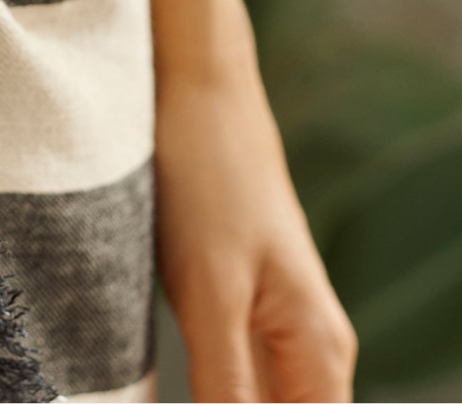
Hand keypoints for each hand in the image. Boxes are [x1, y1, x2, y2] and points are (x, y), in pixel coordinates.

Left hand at [156, 71, 357, 400]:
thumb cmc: (207, 179)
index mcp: (320, 353)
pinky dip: (202, 402)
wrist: (194, 90)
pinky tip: (153, 397)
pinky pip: (228, 382)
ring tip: (141, 397)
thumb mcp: (211, 289)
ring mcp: (268, 327)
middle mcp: (308, 348)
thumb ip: (227, 384)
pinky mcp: (228, 306)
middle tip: (167, 401)